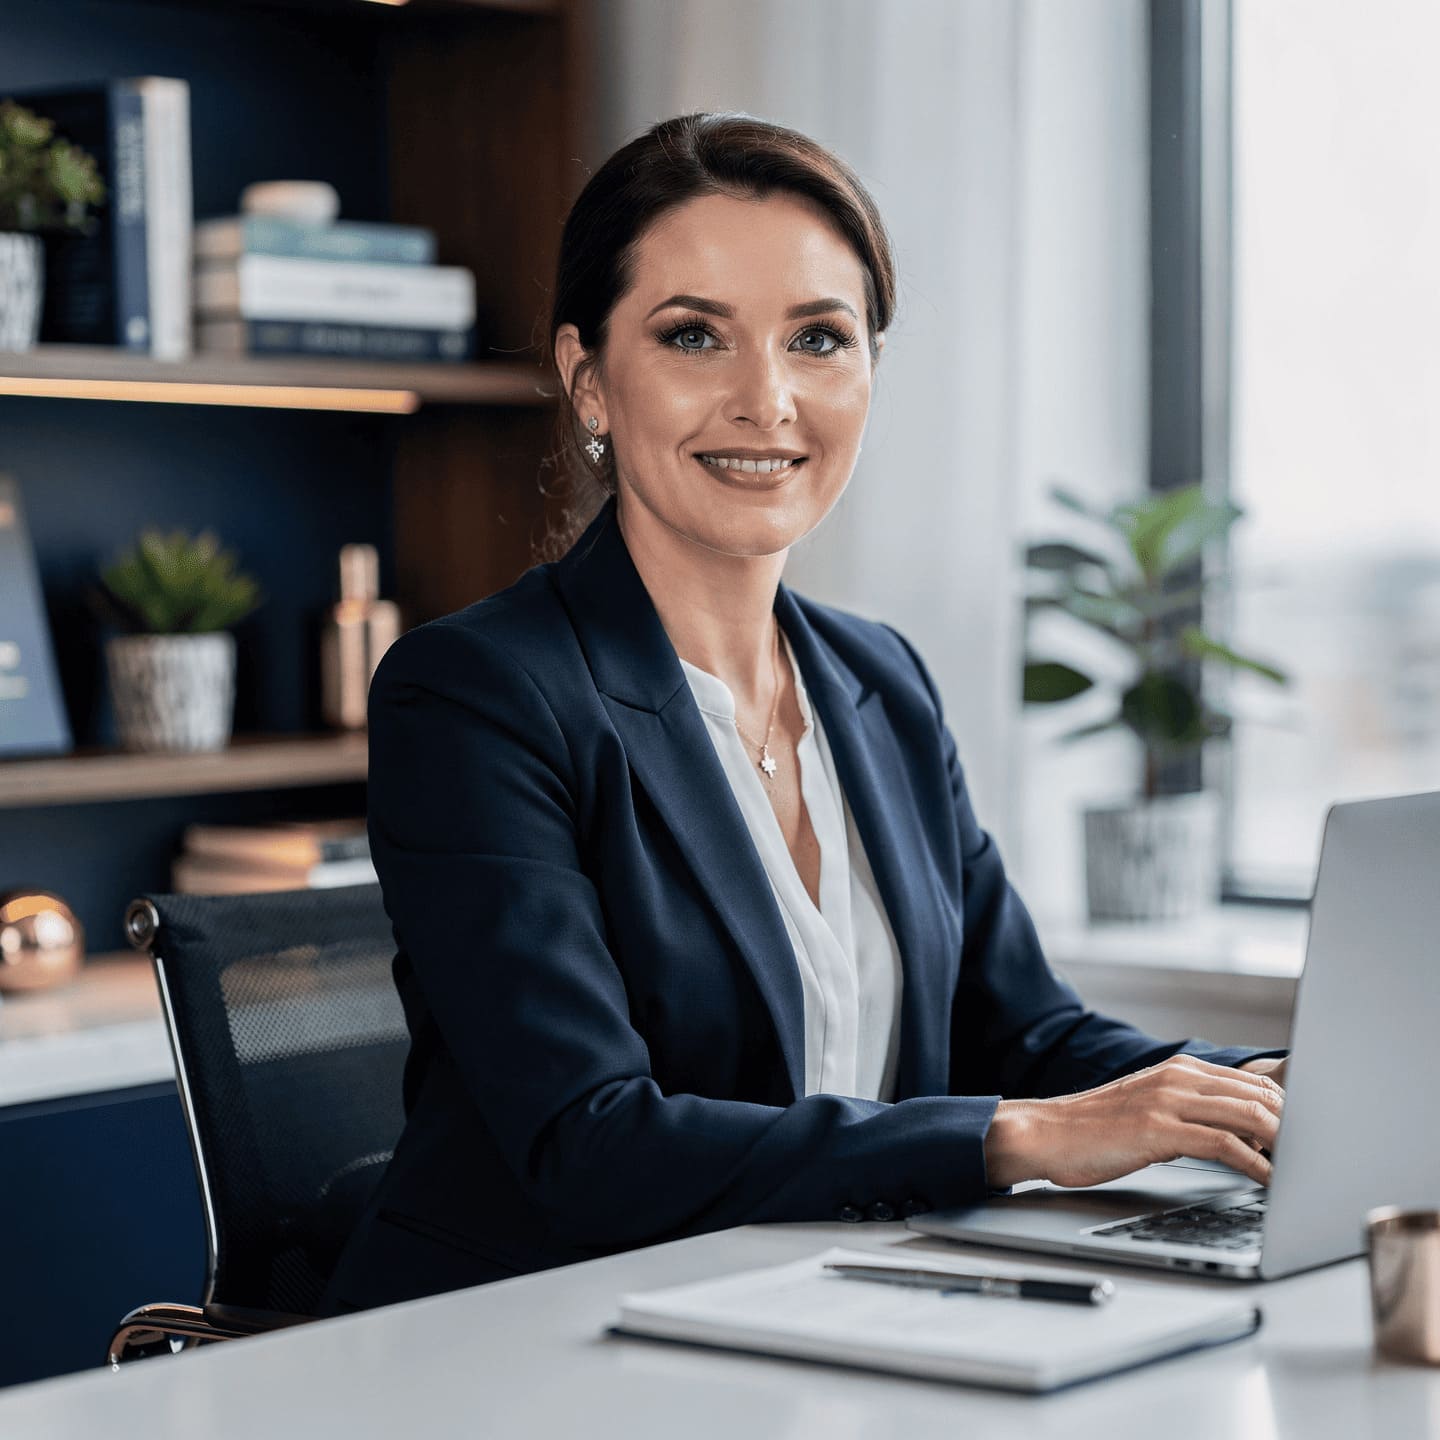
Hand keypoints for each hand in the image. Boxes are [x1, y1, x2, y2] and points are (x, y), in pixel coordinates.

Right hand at [983, 1054, 1283, 1191]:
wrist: (1046, 1133)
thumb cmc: (1094, 1129)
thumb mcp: (1149, 1109)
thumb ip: (1191, 1112)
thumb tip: (1241, 1135)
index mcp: (1180, 1069)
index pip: (1255, 1083)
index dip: (1289, 1112)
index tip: (1308, 1141)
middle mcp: (1178, 1077)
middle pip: (1262, 1096)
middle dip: (1296, 1129)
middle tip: (1313, 1160)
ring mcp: (1168, 1100)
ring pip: (1250, 1115)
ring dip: (1285, 1146)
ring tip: (1301, 1172)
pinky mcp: (1158, 1129)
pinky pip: (1224, 1144)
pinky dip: (1257, 1165)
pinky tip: (1270, 1183)